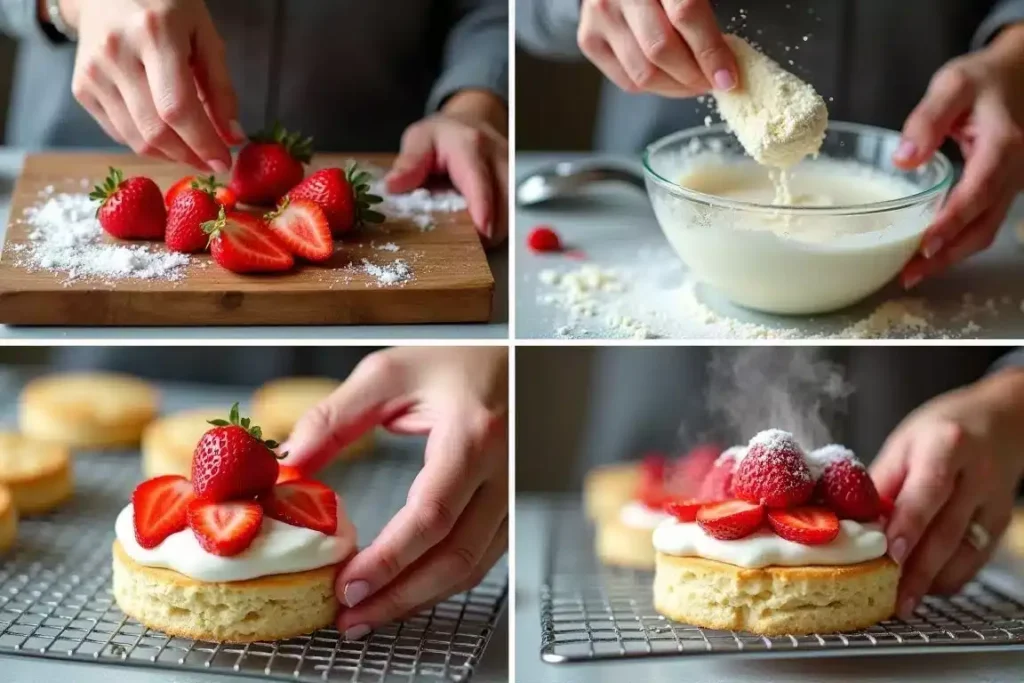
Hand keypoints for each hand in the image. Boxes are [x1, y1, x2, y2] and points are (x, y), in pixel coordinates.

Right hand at [62, 0, 243, 170]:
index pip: (178, 108)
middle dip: (190, 156)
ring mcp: (93, 74)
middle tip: (212, 162)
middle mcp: (116, 55)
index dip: (203, 143)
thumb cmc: (165, 7)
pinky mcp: (81, 89)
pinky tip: (165, 133)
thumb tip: (232, 136)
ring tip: (193, 150)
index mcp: (154, 35)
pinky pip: (119, 133)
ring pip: (135, 139)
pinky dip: (147, 142)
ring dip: (170, 154)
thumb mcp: (204, 35)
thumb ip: (220, 86)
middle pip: (155, 130)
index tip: (224, 163)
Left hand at [282, 347, 508, 639]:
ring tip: (370, 613)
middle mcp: (502, 469)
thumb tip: (290, 461)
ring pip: (473, 565)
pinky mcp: (513, 503)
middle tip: (352, 617)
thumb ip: (335, 418)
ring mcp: (514, 490)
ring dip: (421, 598)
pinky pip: (483, 555)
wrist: (519, 357)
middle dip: (401, 597)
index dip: (389, 560)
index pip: (431, 515)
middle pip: (455, 556)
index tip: (347, 586)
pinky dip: (443, 580)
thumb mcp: (390, 375)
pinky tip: (408, 588)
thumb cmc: (460, 360)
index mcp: (472, 435)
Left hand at [385, 90, 507, 246]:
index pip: (480, 182)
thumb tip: (393, 186)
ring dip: (496, 229)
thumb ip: (409, 162)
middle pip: (505, 200)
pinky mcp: (516, 182)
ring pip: (513, 210)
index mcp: (471, 146)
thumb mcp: (418, 139)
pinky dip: (499, 224)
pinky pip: (513, 211)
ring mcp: (512, 170)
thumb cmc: (443, 135)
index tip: (481, 232)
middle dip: (492, 228)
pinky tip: (483, 228)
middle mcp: (498, 157)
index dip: (482, 209)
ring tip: (474, 239)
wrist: (472, 122)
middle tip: (470, 245)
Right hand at [577, 0, 736, 95]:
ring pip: (643, 74)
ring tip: (694, 83)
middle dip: (694, 76)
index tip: (728, 77)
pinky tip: (670, 79)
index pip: (686, 14)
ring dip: (676, 88)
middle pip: (661, 50)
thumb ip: (701, 12)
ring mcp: (601, 17)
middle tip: (712, 82)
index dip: (710, 51)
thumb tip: (726, 62)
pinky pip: (627, 81)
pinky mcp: (589, 39)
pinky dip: (655, 88)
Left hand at [870, 368, 1023, 618]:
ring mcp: (994, 503)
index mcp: (946, 447)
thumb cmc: (942, 429)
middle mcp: (975, 477)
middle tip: (893, 600)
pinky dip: (950, 577)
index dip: (908, 527)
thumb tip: (854, 522)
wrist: (1001, 421)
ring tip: (904, 600)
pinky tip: (927, 586)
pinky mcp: (1001, 522)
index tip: (889, 556)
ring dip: (933, 581)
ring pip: (965, 553)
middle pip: (947, 531)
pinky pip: (975, 558)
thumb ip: (881, 482)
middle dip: (919, 571)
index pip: (926, 492)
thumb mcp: (903, 443)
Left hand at [896, 23, 1023, 288]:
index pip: (978, 191)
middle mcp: (1014, 171)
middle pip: (983, 224)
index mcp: (1004, 145)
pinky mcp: (1004, 191)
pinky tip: (929, 254)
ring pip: (985, 230)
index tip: (926, 245)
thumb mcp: (953, 85)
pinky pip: (984, 224)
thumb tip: (903, 159)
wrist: (1020, 76)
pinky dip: (958, 243)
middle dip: (947, 254)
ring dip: (951, 256)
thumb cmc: (984, 80)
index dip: (953, 221)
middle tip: (908, 275)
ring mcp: (1013, 184)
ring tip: (911, 274)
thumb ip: (928, 118)